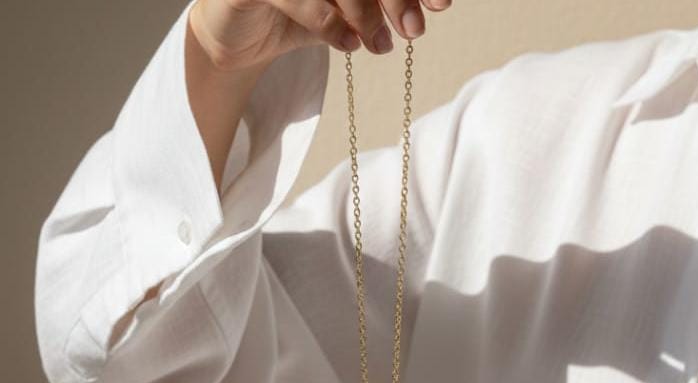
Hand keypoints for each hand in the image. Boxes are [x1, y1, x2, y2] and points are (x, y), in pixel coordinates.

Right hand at [189, 0, 453, 70]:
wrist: (239, 36)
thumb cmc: (298, 13)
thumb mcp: (346, 8)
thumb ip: (379, 3)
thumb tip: (430, 7)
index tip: (441, 5)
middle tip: (414, 30)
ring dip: (365, 14)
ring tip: (380, 46)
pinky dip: (329, 23)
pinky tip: (348, 45)